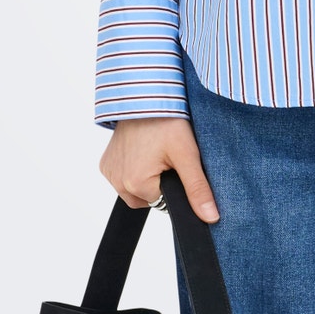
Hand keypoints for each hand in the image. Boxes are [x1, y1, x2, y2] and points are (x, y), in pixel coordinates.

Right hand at [99, 115, 219, 222]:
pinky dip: (134, 168)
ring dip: (147, 177)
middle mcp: (117, 181)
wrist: (146, 94)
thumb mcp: (187, 154)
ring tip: (156, 151)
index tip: (178, 164)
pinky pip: (123, 176)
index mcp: (136, 184)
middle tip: (168, 157)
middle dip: (160, 183)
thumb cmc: (166, 120)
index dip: (175, 185)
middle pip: (148, 198)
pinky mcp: (105, 163)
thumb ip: (197, 189)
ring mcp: (109, 172)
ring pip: (135, 189)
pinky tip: (144, 149)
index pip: (163, 202)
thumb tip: (210, 218)